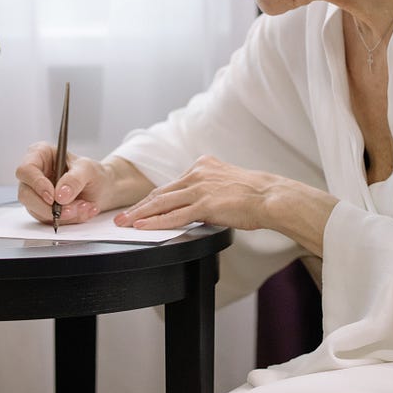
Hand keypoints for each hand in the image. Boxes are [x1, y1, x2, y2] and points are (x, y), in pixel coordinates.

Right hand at [15, 143, 109, 226]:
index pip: (26, 170)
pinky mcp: (41, 209)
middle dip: (50, 207)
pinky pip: (48, 220)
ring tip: (84, 206)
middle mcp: (33, 174)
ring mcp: (35, 193)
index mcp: (40, 154)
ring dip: (63, 214)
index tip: (53, 197)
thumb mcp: (88, 169)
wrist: (99, 188)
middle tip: (72, 209)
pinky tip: (82, 211)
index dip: (37, 184)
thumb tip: (60, 195)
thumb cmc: (90, 172)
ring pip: (37, 210)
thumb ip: (75, 179)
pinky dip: (67, 219)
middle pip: (26, 194)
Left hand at [114, 156, 278, 231]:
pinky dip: (155, 221)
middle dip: (139, 206)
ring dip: (140, 214)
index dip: (152, 198)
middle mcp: (198, 174)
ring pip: (162, 202)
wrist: (270, 196)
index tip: (139, 207)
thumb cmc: (254, 194)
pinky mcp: (205, 204)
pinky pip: (174, 215)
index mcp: (202, 166)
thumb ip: (208, 187)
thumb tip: (197, 202)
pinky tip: (143, 226)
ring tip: (125, 223)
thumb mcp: (226, 181)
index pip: (170, 185)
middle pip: (161, 192)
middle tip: (122, 216)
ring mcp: (200, 188)